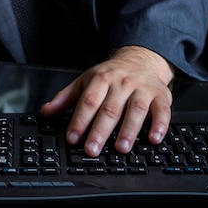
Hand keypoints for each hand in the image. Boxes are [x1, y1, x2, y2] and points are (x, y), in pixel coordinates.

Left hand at [41, 46, 173, 156]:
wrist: (141, 58)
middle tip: (92, 149)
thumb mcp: (85, 81)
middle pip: (110, 108)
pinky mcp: (161, 96)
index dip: (80, 120)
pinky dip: (160, 125)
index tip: (72, 137)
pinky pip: (162, 111)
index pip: (88, 101)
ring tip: (120, 148)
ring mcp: (142, 89)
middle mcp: (122, 83)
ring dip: (129, 130)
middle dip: (100, 131)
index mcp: (101, 79)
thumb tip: (45, 112)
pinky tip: (154, 138)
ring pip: (136, 109)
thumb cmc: (111, 75)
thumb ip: (65, 98)